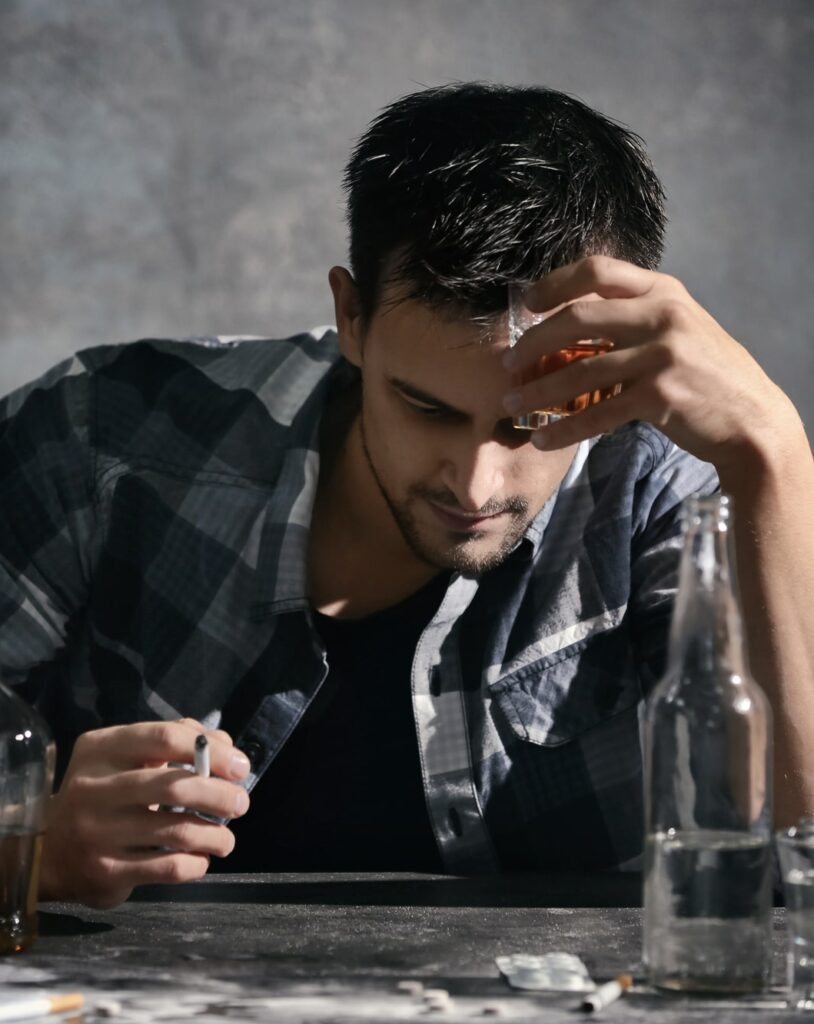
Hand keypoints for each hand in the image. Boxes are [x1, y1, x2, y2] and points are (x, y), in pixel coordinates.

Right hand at [40, 719, 250, 907]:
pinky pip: (168, 868)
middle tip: (241, 804)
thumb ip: (175, 740)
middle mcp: (94, 788)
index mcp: (102, 748)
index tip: (240, 767)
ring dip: (216, 835)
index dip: (212, 751)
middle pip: (175, 786)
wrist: (50, 852)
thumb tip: (226, 747)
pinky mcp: (105, 871)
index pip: (165, 737)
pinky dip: (196, 864)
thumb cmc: (104, 794)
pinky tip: (202, 859)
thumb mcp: (126, 756)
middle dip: (221, 795)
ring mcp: (97, 832)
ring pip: (177, 831)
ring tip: (227, 838)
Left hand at [502, 255, 797, 478]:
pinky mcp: (661, 394)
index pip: (598, 270)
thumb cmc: (706, 375)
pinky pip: (599, 412)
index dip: (555, 284)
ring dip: (538, 391)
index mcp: (663, 290)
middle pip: (577, 318)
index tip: (526, 305)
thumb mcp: (677, 328)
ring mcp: (664, 353)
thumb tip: (566, 323)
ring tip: (511, 405)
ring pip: (581, 370)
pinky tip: (543, 439)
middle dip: (533, 342)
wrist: (752, 418)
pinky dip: (566, 429)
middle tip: (508, 363)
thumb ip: (633, 318)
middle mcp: (664, 314)